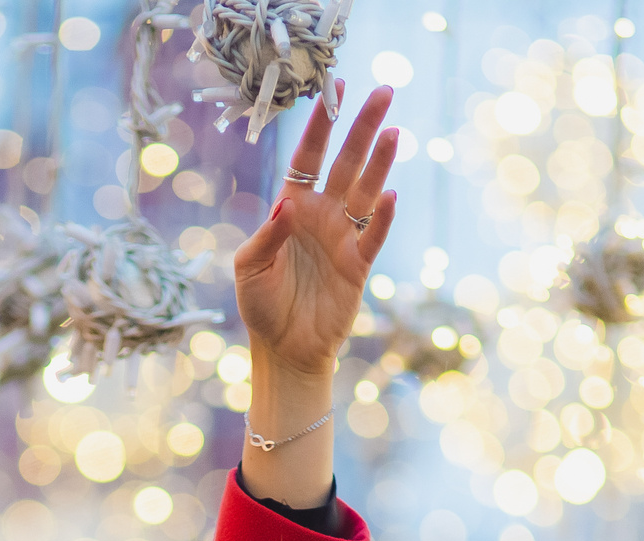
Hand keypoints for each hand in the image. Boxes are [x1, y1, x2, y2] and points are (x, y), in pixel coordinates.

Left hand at [233, 82, 400, 380]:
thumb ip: (267, 234)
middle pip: (346, 162)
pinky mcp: (358, 266)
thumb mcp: (249, 267)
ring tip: (394, 130)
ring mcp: (342, 238)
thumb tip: (287, 203)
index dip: (321, 125)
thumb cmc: (261, 305)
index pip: (309, 157)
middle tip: (383, 91)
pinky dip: (381, 218)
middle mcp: (321, 216)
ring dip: (380, 163)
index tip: (333, 88)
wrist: (283, 349)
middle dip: (363, 128)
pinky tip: (389, 196)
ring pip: (365, 191)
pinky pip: (372, 236)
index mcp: (292, 208)